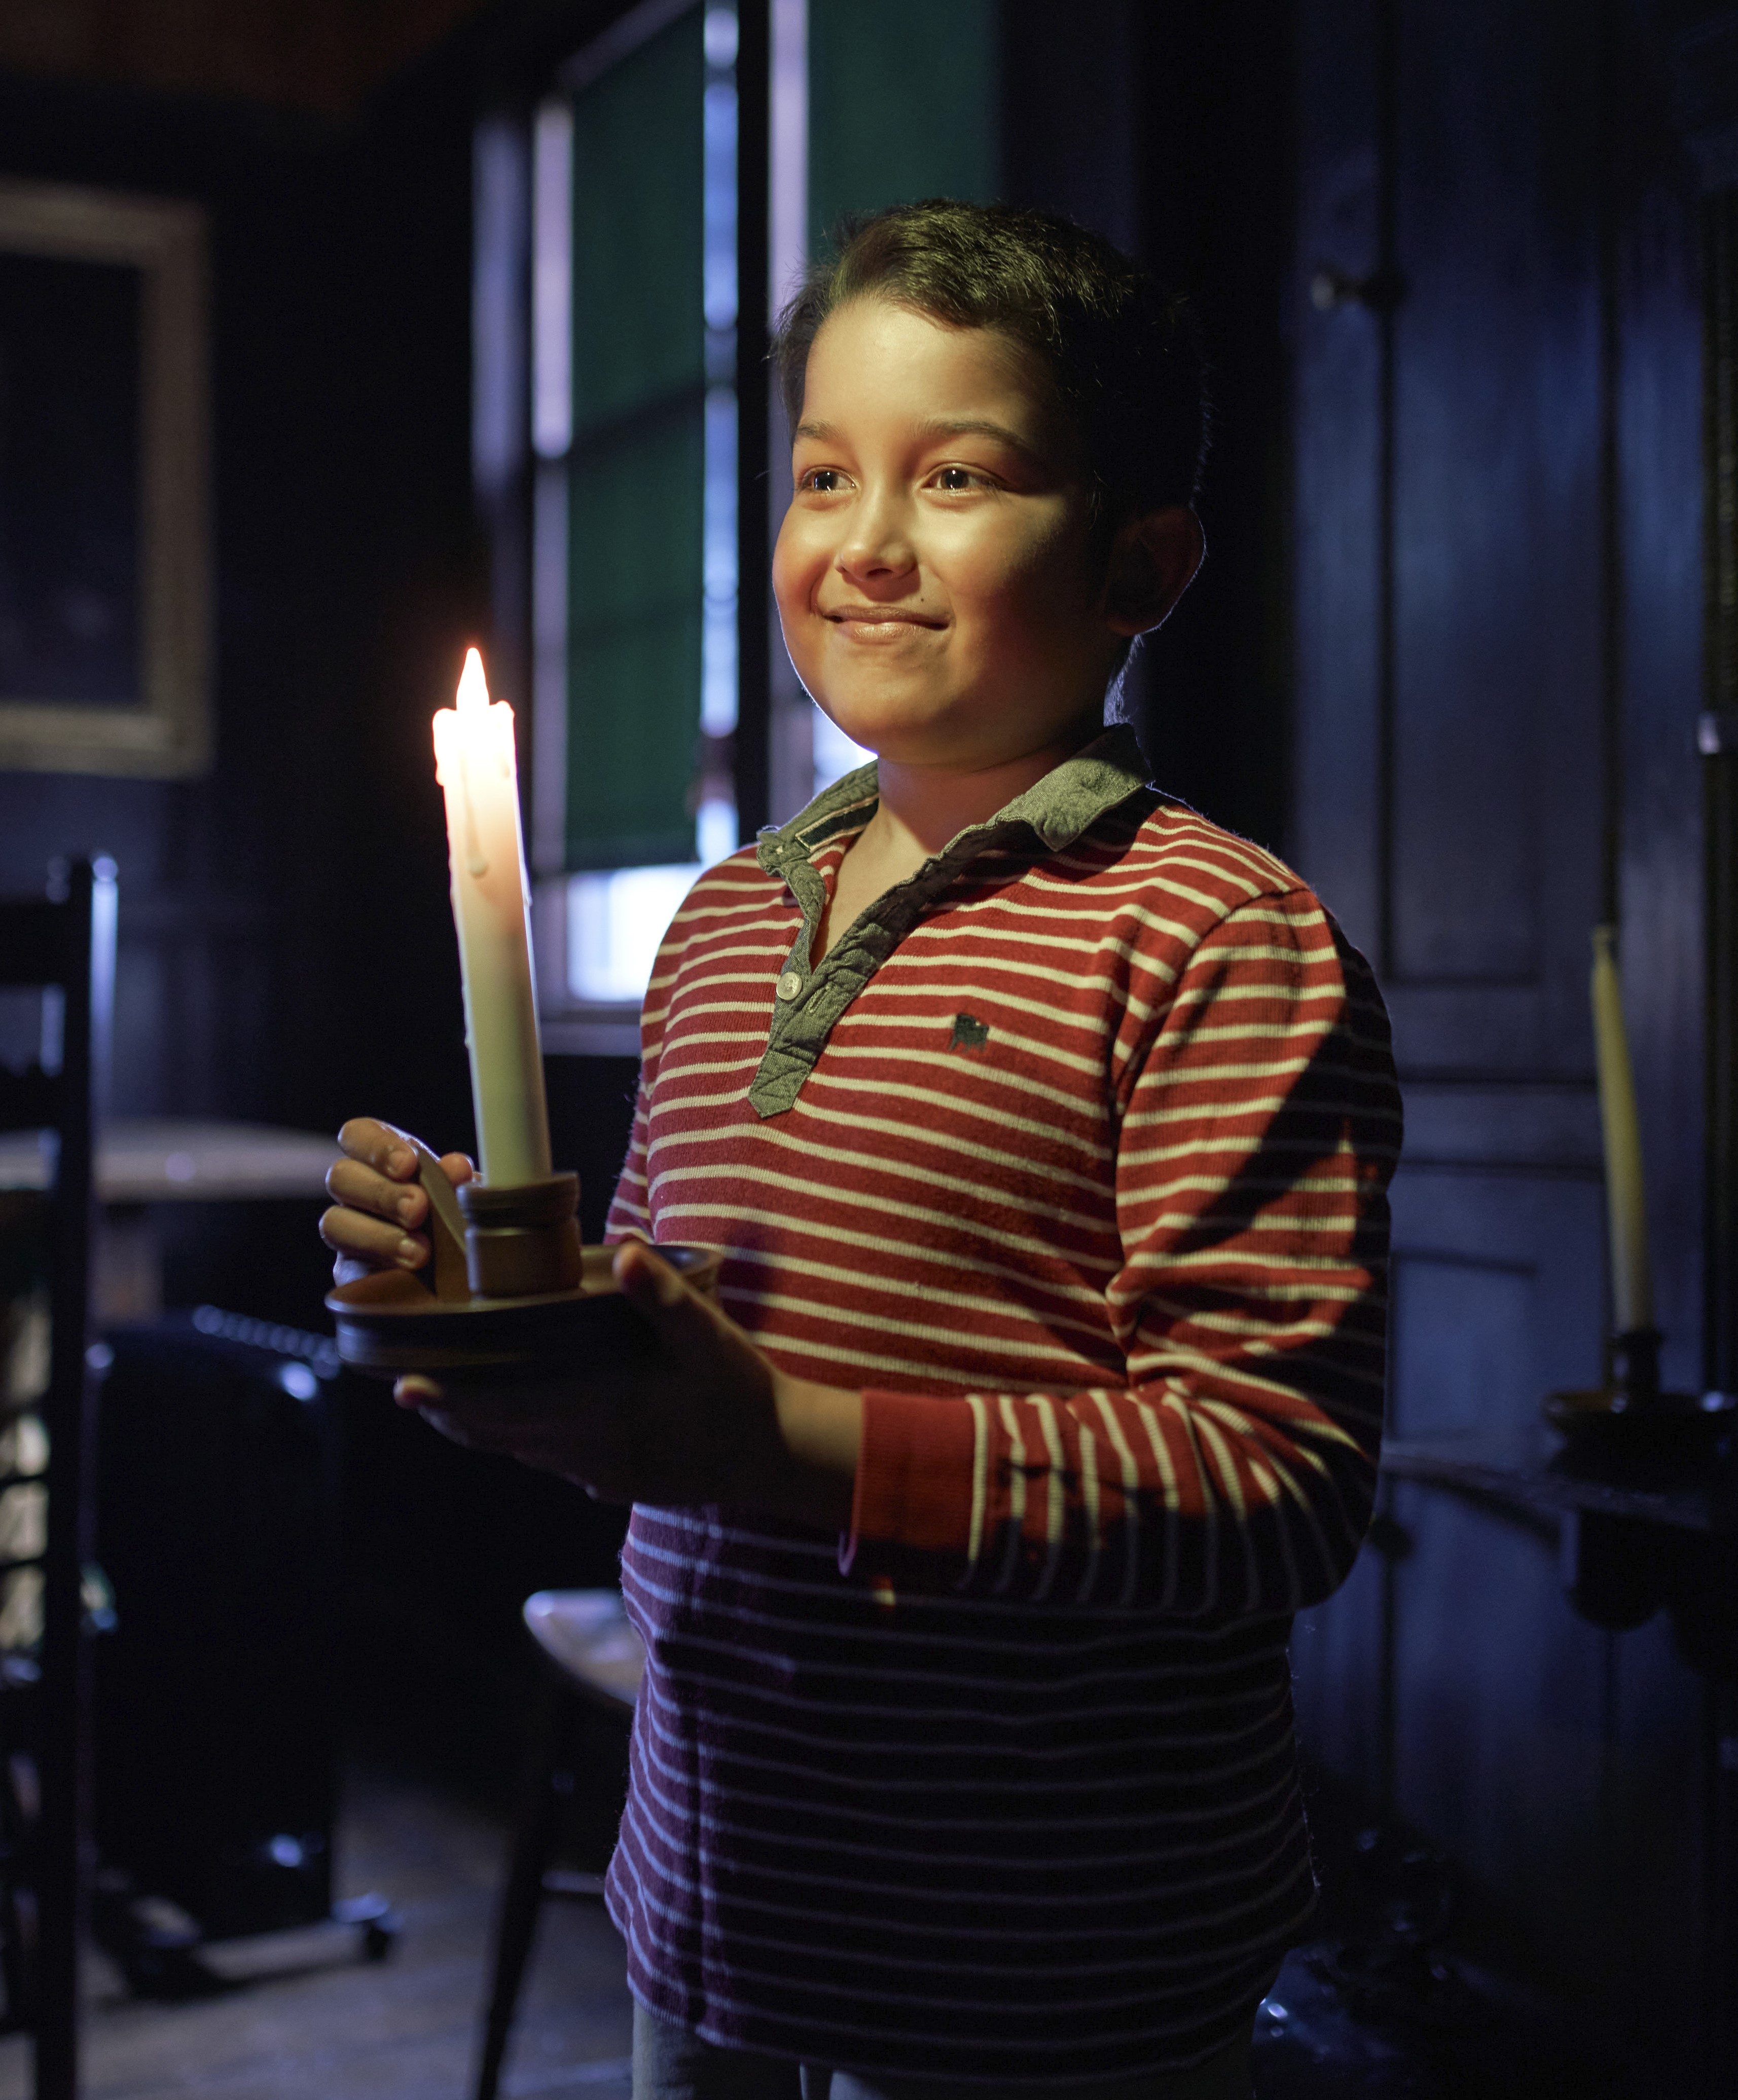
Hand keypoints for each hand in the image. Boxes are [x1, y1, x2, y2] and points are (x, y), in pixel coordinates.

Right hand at [320, 1117, 473, 1285]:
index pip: (357, 1135)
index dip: (376, 1146)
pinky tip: (411, 1271)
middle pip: (341, 1176)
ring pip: (334, 1223)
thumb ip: (458, 1179)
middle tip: (418, 1209)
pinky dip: (381, 1267)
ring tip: (420, 1251)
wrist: (463, 1269)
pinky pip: (346, 1268)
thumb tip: (456, 1167)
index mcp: (383, 1161)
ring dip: (378, 1235)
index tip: (408, 1164)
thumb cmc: (459, 1218)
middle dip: (382, 1193)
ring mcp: (349, 1232)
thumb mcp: (464, 1196)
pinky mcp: (349, 1272)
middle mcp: (357, 1192)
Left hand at [395, 1240, 863, 1524]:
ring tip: (444, 1408)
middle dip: (453, 1413)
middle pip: (502, 1434)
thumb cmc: (741, 1388)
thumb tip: (626, 1249)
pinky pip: (555, 1465)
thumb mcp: (710, 1335)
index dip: (453, 1397)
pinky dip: (523, 1445)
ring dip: (483, 1430)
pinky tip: (516, 1430)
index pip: (508, 1404)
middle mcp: (590, 1448)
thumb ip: (664, 1296)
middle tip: (406, 1392)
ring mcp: (602, 1471)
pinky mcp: (618, 1482)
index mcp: (601, 1408)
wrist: (778, 1455)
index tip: (406, 1383)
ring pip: (523, 1452)